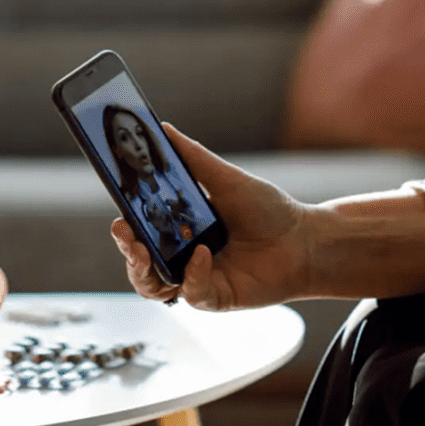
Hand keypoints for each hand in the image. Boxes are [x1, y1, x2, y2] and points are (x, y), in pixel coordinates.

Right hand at [110, 124, 311, 310]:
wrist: (306, 240)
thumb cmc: (269, 211)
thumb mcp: (228, 180)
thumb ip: (194, 158)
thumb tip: (163, 129)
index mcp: (184, 228)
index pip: (143, 231)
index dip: (126, 227)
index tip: (118, 215)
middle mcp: (185, 256)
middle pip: (140, 261)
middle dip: (128, 250)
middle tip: (125, 233)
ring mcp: (198, 278)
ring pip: (154, 286)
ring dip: (143, 271)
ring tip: (144, 252)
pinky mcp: (215, 297)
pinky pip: (191, 293)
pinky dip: (193, 274)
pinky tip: (204, 255)